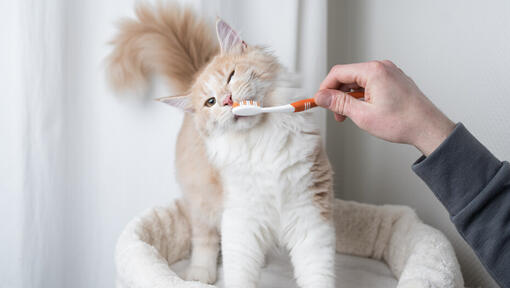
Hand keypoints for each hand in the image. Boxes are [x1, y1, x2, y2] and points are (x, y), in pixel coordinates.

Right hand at [314, 61, 454, 155]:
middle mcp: (382, 67)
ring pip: (359, 81)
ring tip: (351, 116)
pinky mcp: (394, 80)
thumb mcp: (363, 115)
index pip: (338, 73)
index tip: (319, 101)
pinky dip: (362, 96)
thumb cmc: (402, 122)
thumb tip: (322, 97)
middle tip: (336, 114)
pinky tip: (364, 111)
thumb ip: (339, 103)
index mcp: (374, 71)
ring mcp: (390, 73)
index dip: (325, 88)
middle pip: (348, 76)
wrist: (428, 128)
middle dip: (338, 95)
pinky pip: (371, 83)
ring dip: (350, 97)